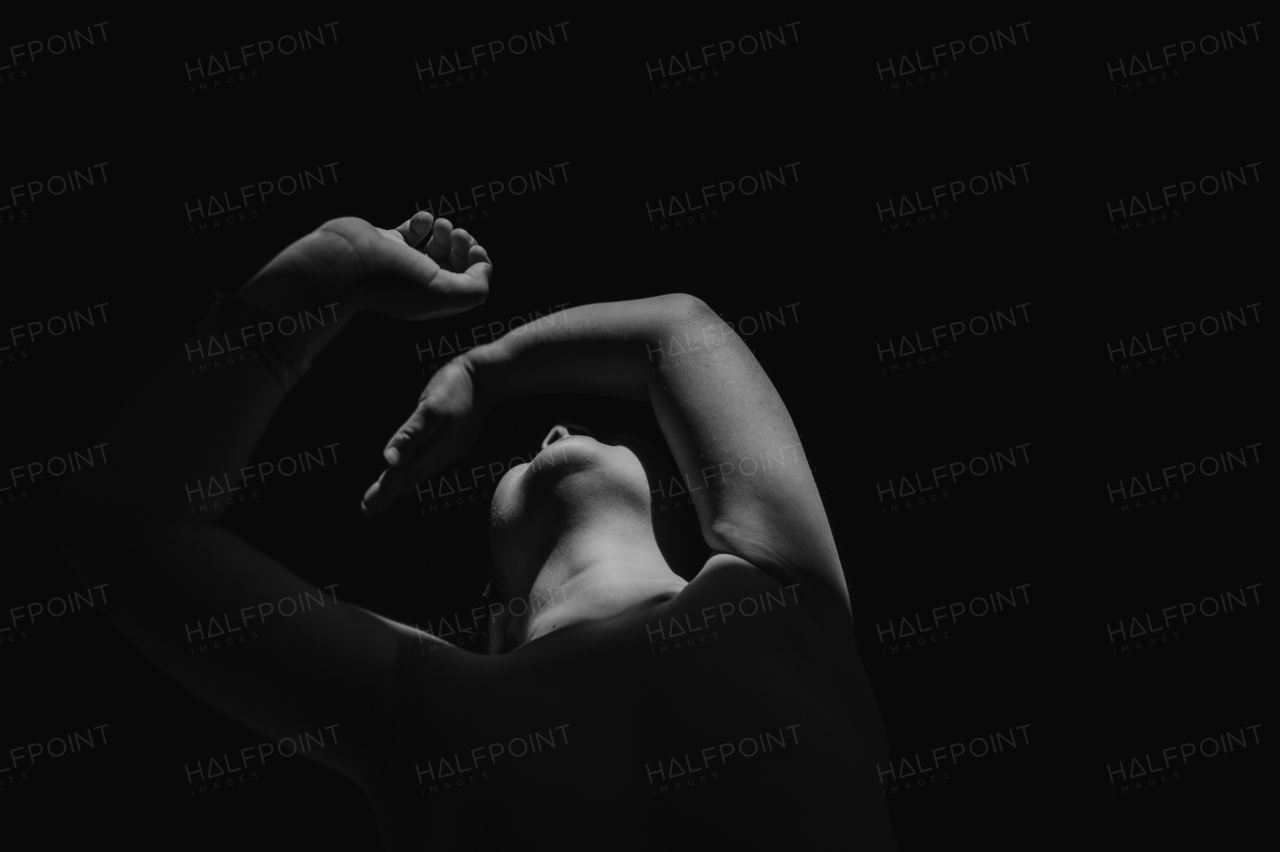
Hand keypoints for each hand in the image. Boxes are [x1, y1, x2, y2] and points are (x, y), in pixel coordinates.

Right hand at [244, 213, 491, 320]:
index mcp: (434, 301)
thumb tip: (482, 269)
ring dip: (445, 232)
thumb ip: (473, 290)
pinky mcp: (386, 244)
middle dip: (463, 246)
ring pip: (436, 247)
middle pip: (456, 265)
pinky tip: (422, 219)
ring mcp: (402, 264)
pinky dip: (422, 222)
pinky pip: (412, 231)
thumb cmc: (392, 279)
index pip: (471, 284)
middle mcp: (419, 285)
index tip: (473, 248)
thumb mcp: (442, 293)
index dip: (479, 264)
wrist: (345, 262)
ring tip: (440, 225)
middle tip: (457, 233)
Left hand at [361, 354, 495, 515]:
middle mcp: (443, 454)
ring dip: (401, 488)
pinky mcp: (453, 443)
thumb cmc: (457, 386)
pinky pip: (429, 467)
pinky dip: (416, 477)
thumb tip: (390, 459)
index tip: (367, 507)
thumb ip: (411, 435)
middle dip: (388, 495)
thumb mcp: (431, 409)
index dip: (382, 491)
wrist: (487, 378)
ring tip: (385, 501)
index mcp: (435, 448)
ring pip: (419, 475)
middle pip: (409, 480)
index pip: (402, 475)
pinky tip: (412, 479)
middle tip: (369, 511)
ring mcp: (449, 450)